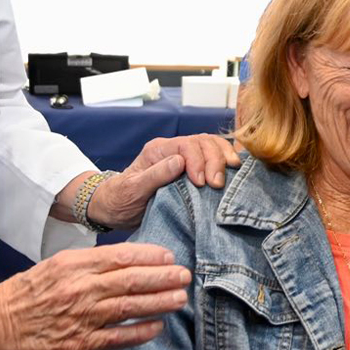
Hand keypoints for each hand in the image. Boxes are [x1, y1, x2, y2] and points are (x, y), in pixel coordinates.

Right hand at [0, 244, 191, 349]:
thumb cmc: (17, 298)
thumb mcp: (50, 269)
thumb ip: (84, 266)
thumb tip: (120, 262)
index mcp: (71, 264)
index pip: (120, 255)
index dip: (150, 255)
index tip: (169, 254)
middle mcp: (78, 288)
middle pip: (131, 279)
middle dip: (163, 276)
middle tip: (186, 274)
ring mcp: (79, 318)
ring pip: (129, 307)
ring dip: (159, 302)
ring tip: (181, 298)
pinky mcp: (76, 346)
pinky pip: (116, 339)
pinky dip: (140, 333)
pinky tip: (158, 328)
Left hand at [86, 134, 242, 229]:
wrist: (115, 208)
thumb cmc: (121, 199)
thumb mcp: (132, 190)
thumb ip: (155, 175)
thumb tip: (180, 162)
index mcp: (157, 150)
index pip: (185, 145)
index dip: (198, 161)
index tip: (201, 184)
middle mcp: (172, 149)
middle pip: (202, 142)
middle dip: (214, 160)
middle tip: (217, 184)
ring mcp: (183, 157)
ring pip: (211, 145)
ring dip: (224, 158)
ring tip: (233, 174)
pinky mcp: (192, 168)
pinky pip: (213, 157)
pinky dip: (226, 161)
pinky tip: (234, 172)